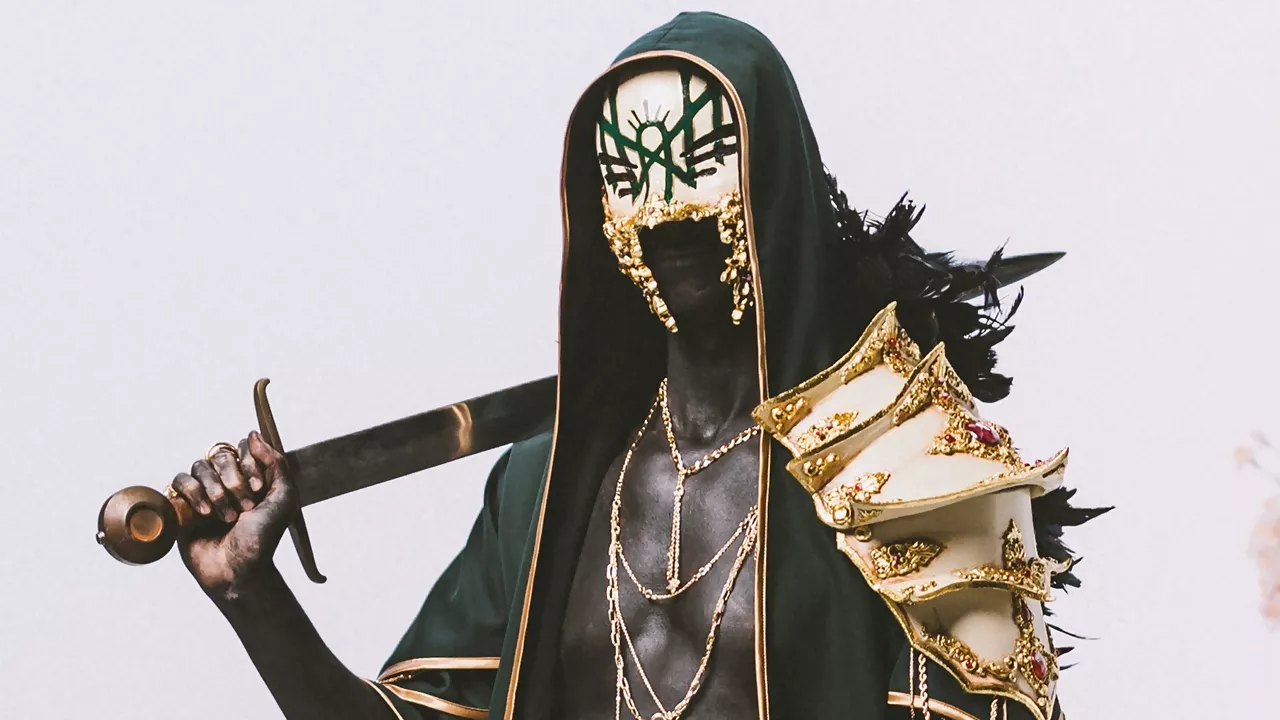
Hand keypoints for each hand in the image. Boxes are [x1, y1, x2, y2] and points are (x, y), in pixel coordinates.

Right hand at [168, 431, 297, 601]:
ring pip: (200, 467)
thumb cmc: (262, 539)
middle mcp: (226, 481)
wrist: (238, 570)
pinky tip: (205, 513)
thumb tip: (254, 435)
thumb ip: (276, 464)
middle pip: (221, 455)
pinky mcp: (182, 506)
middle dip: (233, 480)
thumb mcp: (283, 499)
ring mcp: (203, 492)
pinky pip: (178, 481)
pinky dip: (192, 494)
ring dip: (215, 491)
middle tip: (244, 506)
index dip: (249, 463)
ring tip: (226, 516)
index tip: (257, 489)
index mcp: (250, 476)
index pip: (242, 448)